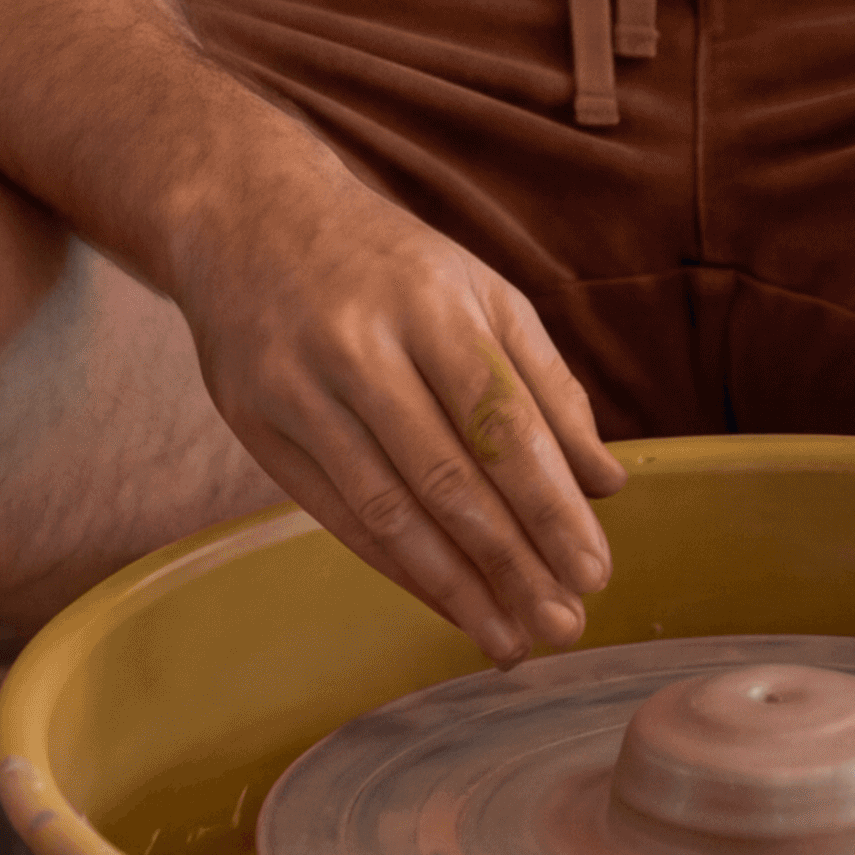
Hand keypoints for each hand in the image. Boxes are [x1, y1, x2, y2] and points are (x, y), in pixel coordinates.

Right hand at [166, 130, 621, 663]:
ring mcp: (300, 389)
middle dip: (512, 561)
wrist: (249, 215)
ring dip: (456, 587)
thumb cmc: (388, 263)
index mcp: (431, 302)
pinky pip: (338, 515)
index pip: (501, 421)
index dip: (549, 505)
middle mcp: (361, 346)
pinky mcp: (258, 426)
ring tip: (511, 639)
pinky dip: (397, 568)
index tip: (594, 570)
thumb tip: (604, 483)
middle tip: (564, 624)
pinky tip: (445, 603)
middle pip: (447, 476)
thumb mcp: (478, 291)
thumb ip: (544, 384)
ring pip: (389, 510)